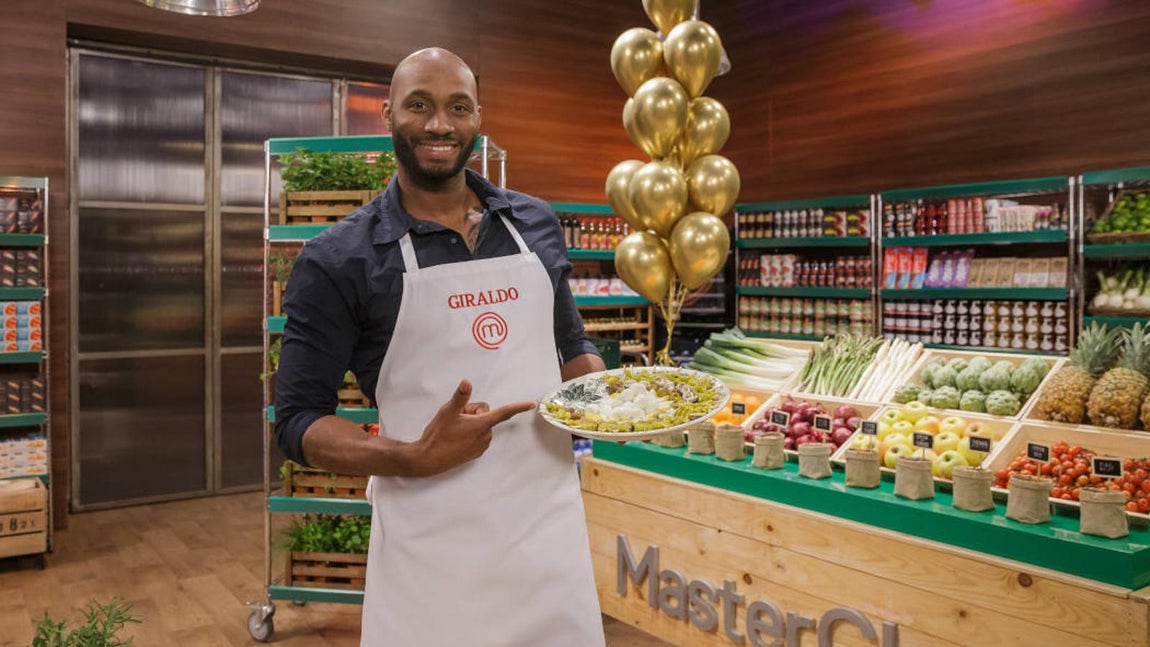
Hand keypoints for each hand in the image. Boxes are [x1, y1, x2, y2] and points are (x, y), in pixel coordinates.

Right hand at [410, 380, 533, 475]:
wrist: (428, 459)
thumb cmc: (438, 435)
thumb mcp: (447, 412)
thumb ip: (460, 397)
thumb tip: (467, 382)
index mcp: (481, 424)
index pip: (504, 412)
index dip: (518, 407)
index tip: (531, 404)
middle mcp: (485, 436)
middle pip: (484, 413)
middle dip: (471, 411)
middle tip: (455, 419)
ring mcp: (481, 445)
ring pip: (480, 424)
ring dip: (469, 423)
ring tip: (453, 430)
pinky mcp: (476, 452)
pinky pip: (478, 435)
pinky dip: (469, 432)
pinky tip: (455, 437)